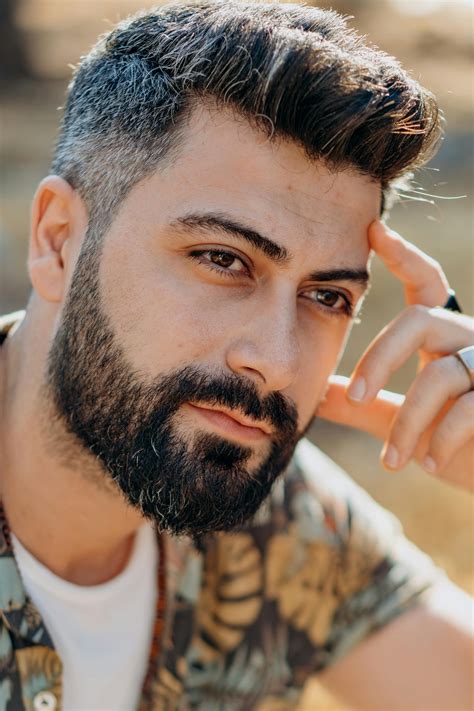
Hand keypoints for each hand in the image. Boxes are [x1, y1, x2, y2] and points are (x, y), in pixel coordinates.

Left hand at [317, 220, 473, 492]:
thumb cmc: (462, 448)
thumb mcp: (408, 425)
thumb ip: (367, 408)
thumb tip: (317, 394)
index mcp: (448, 340)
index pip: (427, 287)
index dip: (404, 256)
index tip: (373, 231)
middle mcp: (473, 340)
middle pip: (418, 322)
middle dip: (380, 358)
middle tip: (355, 396)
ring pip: (438, 376)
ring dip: (407, 424)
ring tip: (391, 461)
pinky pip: (467, 410)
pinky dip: (440, 442)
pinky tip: (429, 465)